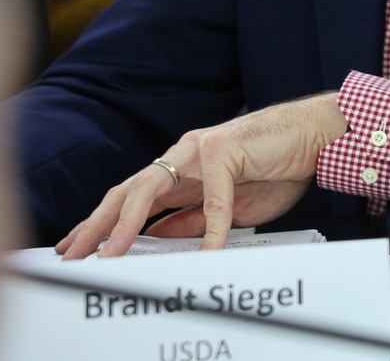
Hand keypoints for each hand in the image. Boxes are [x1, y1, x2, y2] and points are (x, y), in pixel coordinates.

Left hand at [57, 92, 346, 258]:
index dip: (100, 222)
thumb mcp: (231, 206)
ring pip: (150, 188)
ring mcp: (200, 149)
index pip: (129, 197)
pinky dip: (212, 228)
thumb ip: (192, 219)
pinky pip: (213, 198)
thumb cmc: (279, 165)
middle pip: (127, 191)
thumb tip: (154, 239)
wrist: (316, 135)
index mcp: (182, 169)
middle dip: (96, 224)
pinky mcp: (224, 149)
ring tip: (113, 253)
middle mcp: (182, 155)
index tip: (74, 246)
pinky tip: (210, 251)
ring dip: (127, 224)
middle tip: (72, 254)